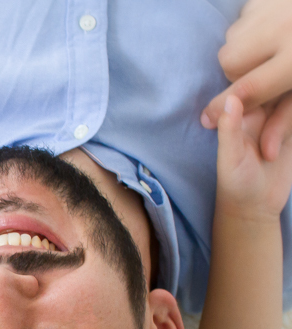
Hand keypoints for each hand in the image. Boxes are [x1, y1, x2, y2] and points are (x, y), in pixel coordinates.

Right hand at [201, 0, 291, 161]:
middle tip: (262, 72)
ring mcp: (274, 7)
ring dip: (244, 50)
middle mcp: (283, 28)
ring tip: (271, 50)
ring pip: (233, 39)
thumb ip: (288, 118)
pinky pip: (242, 19)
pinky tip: (275, 29)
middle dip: (238, 72)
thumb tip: (266, 152)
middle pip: (230, 61)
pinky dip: (252, 29)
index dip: (224, 107)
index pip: (249, 89)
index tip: (206, 119)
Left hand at [215, 94, 291, 220]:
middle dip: (279, 115)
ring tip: (269, 156)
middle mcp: (259, 112)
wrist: (255, 206)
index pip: (252, 85)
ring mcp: (278, 120)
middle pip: (278, 90)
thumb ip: (230, 128)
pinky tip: (279, 149)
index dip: (262, 87)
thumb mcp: (230, 157)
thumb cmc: (235, 183)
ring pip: (290, 104)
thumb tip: (232, 97)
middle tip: (267, 149)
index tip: (259, 115)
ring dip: (283, 126)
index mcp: (239, 113)